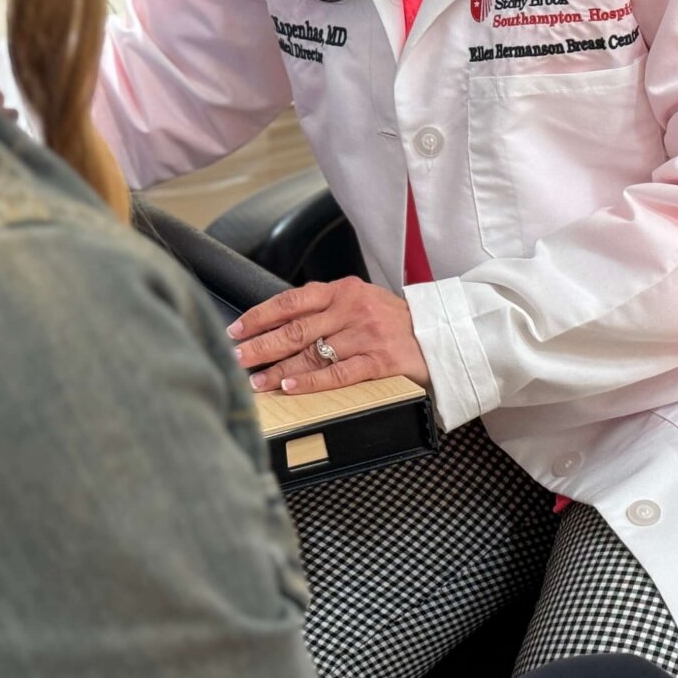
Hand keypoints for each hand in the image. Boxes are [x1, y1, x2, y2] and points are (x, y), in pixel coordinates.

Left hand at [227, 277, 430, 394]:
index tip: (236, 329)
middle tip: (236, 358)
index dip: (260, 316)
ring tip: (256, 381)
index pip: (290, 301)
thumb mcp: (359, 301)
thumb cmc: (392, 320)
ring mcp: (366, 335)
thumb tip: (279, 325)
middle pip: (296, 329)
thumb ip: (325, 308)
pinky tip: (290, 387)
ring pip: (312, 353)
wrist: (441, 333)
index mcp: (342, 290)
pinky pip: (339, 374)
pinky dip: (312, 381)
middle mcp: (351, 309)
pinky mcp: (381, 361)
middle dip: (261, 345)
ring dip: (279, 369)